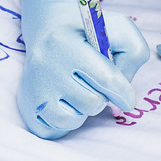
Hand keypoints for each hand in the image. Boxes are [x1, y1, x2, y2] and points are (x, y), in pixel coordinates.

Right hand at [17, 13, 147, 139]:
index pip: (104, 77)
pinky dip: (65, 122)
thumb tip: (123, 94)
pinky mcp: (27, 106)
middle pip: (91, 102)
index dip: (123, 93)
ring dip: (83, 110)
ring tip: (79, 91)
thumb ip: (132, 54)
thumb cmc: (89, 32)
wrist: (49, 28)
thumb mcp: (118, 29)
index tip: (128, 99)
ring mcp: (33, 88)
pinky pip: (55, 131)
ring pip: (73, 120)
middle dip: (101, 96)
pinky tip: (66, 103)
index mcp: (65, 43)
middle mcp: (45, 66)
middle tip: (94, 82)